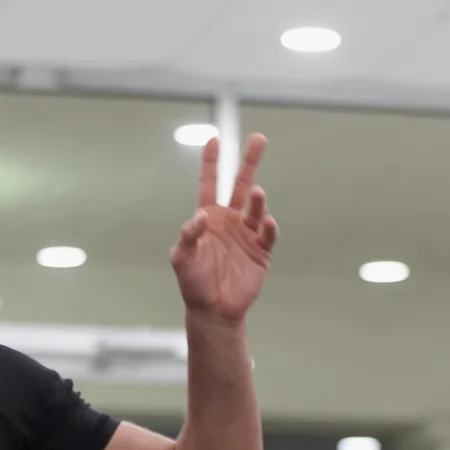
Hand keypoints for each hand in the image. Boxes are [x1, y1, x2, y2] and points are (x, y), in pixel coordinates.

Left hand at [170, 133, 276, 324]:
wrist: (215, 311)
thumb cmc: (194, 283)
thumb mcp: (182, 260)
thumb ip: (188, 237)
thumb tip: (200, 216)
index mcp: (209, 219)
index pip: (210, 183)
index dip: (211, 162)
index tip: (214, 139)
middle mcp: (230, 221)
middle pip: (240, 185)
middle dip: (249, 162)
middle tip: (259, 139)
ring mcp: (247, 235)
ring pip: (256, 207)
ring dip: (257, 199)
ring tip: (257, 193)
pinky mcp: (261, 252)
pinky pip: (267, 234)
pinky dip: (268, 226)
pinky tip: (264, 221)